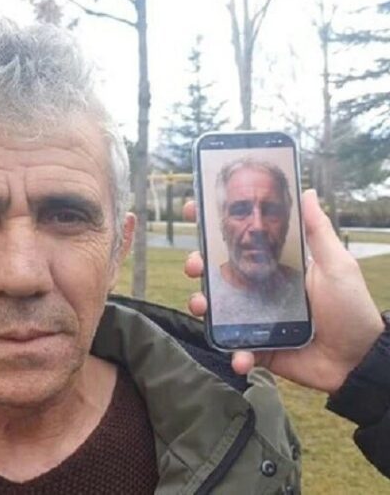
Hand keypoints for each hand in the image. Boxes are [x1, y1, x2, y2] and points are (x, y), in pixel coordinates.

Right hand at [183, 189, 383, 393]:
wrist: (358, 360)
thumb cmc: (352, 309)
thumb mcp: (337, 265)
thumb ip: (318, 231)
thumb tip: (308, 192)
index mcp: (276, 266)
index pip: (241, 242)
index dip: (214, 226)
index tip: (194, 209)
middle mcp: (260, 289)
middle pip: (218, 272)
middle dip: (197, 265)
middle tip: (194, 265)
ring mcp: (256, 319)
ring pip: (217, 309)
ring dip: (202, 305)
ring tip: (202, 306)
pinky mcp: (259, 348)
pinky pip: (236, 348)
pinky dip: (233, 353)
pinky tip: (239, 355)